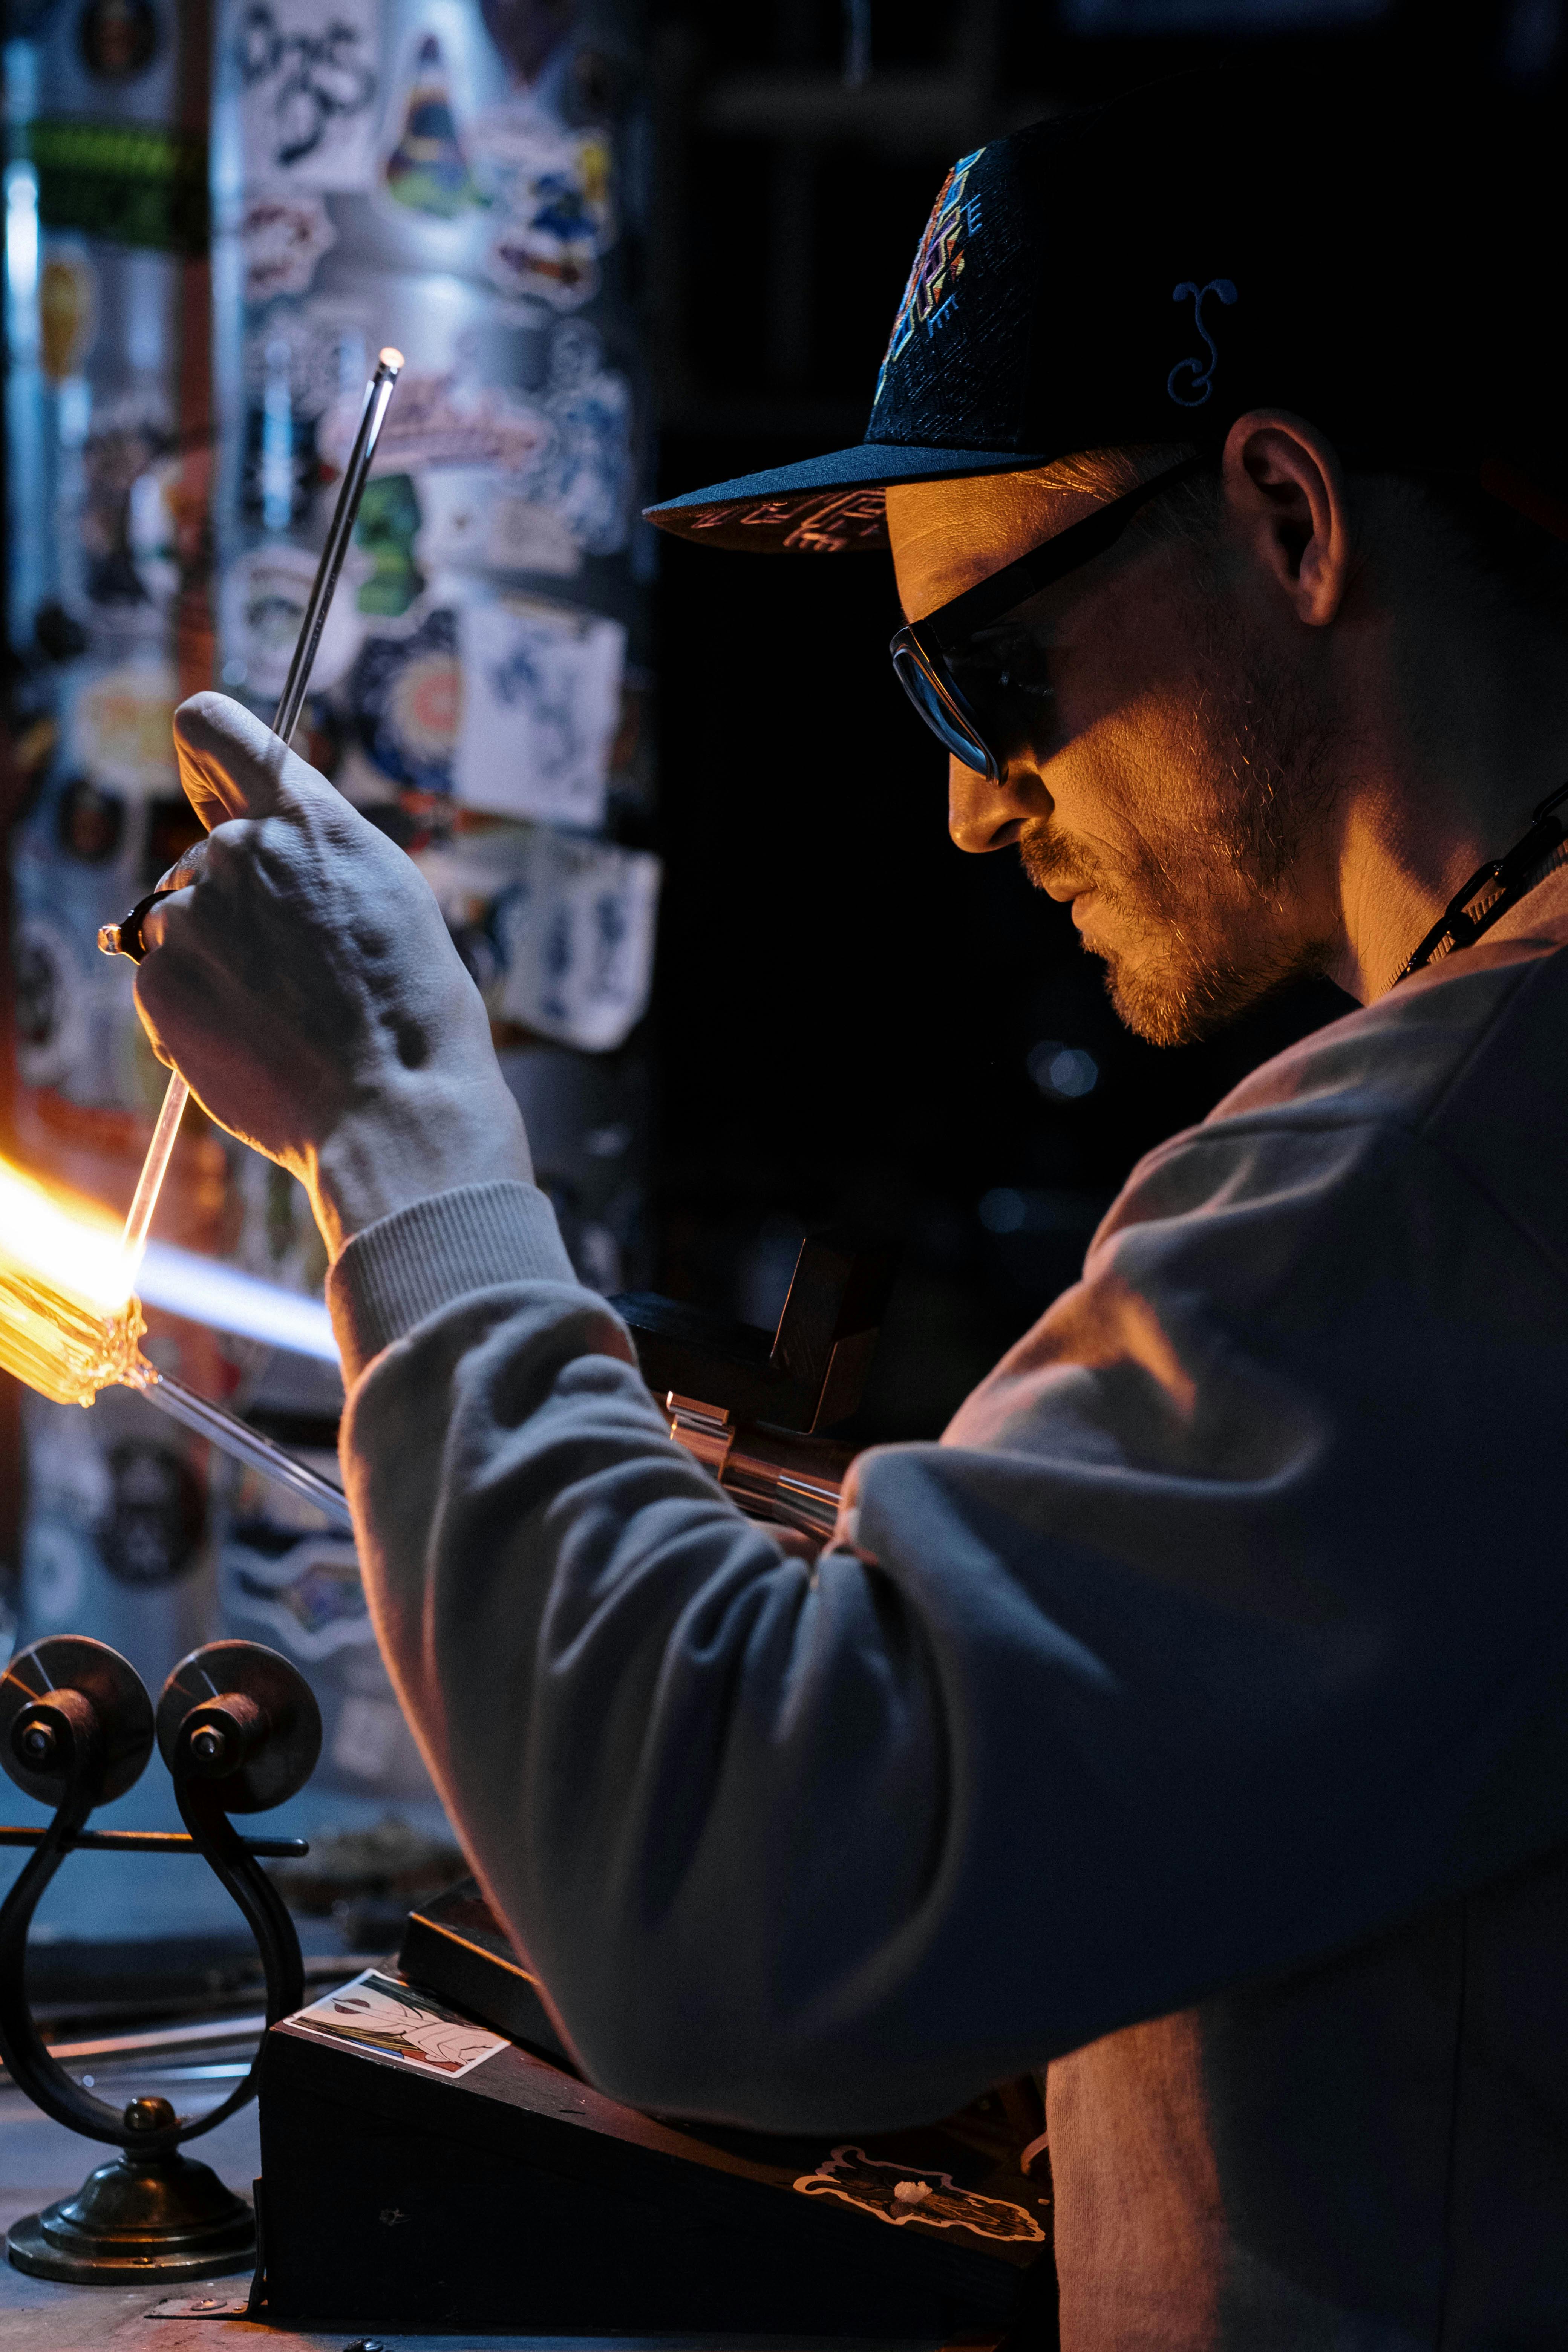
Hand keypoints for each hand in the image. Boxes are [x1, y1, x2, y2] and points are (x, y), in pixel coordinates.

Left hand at [135, 692, 531, 1258]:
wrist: (394, 1110)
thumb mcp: (388, 895)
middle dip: (243, 901)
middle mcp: (237, 852)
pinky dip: (198, 1009)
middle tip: (304, 971)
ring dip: (219, 957)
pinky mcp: (158, 983)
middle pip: (210, 855)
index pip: (213, 730)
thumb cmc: (411, 1011)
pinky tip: (256, 1042)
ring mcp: (189, 918)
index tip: (211, 779)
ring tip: (284, 1015)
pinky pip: (165, 980)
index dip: (207, 751)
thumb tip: (259, 833)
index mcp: (305, 819)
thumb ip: (316, 849)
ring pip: (184, 921)